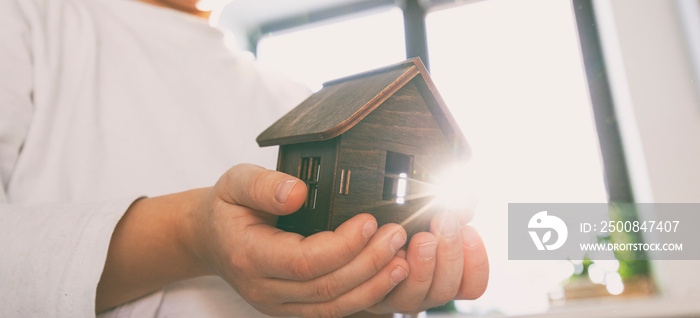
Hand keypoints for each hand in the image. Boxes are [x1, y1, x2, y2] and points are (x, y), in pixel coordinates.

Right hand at [183, 164, 409, 316]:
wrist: (210, 238)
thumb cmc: (226, 209)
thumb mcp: (235, 183)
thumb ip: (263, 185)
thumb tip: (297, 193)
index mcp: (250, 256)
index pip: (305, 261)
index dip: (343, 246)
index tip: (369, 221)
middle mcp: (264, 289)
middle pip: (326, 288)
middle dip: (368, 264)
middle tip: (396, 235)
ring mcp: (279, 304)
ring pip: (334, 307)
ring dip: (373, 286)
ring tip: (402, 260)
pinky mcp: (293, 308)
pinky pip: (333, 311)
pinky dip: (364, 297)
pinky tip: (386, 277)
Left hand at [367, 212, 488, 313]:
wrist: (364, 246)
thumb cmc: (405, 230)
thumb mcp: (431, 219)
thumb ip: (451, 211)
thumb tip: (469, 196)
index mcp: (447, 278)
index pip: (473, 285)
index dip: (476, 261)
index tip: (469, 230)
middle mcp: (426, 293)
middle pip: (446, 289)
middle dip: (449, 253)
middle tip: (444, 222)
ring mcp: (399, 296)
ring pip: (415, 294)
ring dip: (421, 264)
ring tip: (420, 237)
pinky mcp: (372, 294)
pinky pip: (381, 290)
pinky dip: (387, 268)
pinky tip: (391, 247)